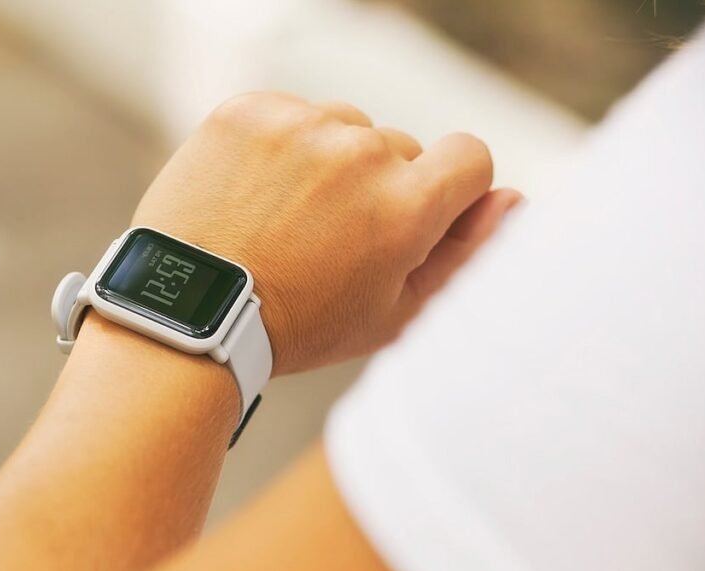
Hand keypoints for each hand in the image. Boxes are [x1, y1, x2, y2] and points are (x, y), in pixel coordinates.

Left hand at [132, 91, 520, 374]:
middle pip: (398, 147)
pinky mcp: (248, 111)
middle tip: (327, 238)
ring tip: (285, 218)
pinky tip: (254, 194)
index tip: (414, 213)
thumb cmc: (297, 325)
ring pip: (344, 127)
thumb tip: (514, 201)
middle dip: (378, 185)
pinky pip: (290, 113)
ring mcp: (299, 126)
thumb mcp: (392, 314)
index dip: (449, 189)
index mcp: (405, 206)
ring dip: (329, 161)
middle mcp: (359, 154)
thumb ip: (464, 256)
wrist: (190, 313)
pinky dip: (279, 146)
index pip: (469, 156)